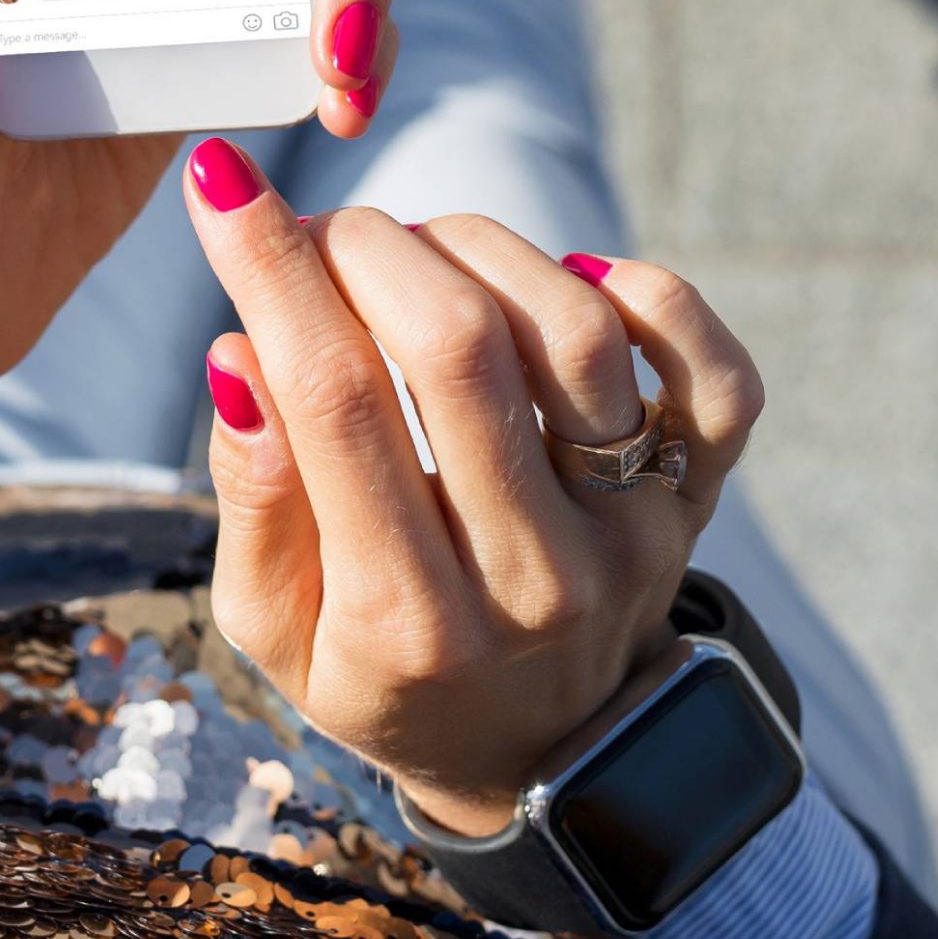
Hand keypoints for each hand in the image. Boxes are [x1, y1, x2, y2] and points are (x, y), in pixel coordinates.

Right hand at [178, 140, 766, 834]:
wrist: (536, 756)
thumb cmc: (379, 668)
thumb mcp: (274, 626)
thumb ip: (255, 497)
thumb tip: (241, 353)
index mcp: (407, 621)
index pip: (335, 400)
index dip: (270, 268)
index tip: (223, 182)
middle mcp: (535, 579)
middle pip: (459, 348)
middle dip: (369, 247)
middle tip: (327, 234)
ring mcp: (633, 537)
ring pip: (575, 332)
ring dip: (479, 249)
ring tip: (420, 257)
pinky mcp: (699, 500)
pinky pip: (714, 372)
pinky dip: (648, 293)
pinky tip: (569, 278)